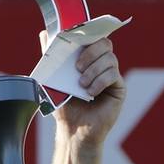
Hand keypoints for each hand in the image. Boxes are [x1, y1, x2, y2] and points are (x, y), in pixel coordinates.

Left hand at [42, 32, 124, 146]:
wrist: (73, 130)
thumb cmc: (64, 106)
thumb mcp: (53, 78)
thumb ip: (51, 56)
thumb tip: (44, 33)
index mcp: (88, 59)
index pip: (93, 37)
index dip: (88, 34)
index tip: (76, 40)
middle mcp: (102, 65)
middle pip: (105, 43)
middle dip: (90, 52)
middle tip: (76, 67)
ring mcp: (112, 76)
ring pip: (110, 59)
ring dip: (93, 69)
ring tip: (81, 84)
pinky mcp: (118, 89)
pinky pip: (113, 74)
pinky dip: (100, 81)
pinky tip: (90, 92)